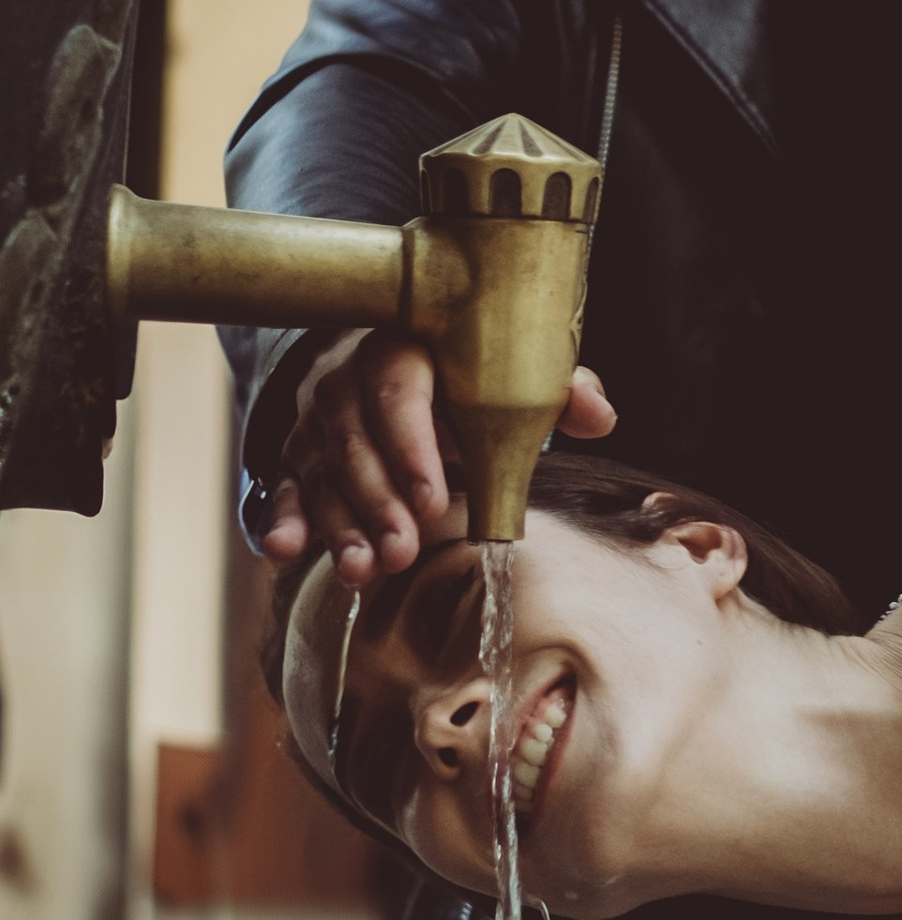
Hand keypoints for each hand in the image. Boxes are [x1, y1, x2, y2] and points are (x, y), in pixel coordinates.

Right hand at [258, 327, 616, 581]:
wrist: (388, 356)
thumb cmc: (462, 374)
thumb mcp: (507, 373)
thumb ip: (554, 390)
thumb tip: (598, 415)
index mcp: (403, 349)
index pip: (400, 390)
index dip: (413, 445)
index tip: (435, 498)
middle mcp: (347, 382)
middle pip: (355, 441)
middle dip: (379, 502)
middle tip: (403, 550)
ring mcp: (316, 421)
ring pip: (321, 473)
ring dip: (340, 525)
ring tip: (363, 570)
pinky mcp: (297, 456)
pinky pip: (285, 487)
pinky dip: (284, 520)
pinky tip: (286, 550)